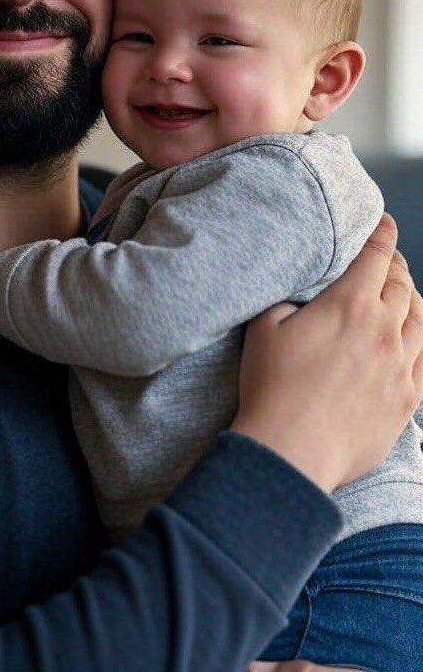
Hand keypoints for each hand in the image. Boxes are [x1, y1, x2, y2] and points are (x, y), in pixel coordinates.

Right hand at [231, 214, 422, 491]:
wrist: (291, 448)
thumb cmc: (271, 386)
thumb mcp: (264, 328)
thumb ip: (287, 302)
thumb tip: (300, 299)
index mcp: (350, 304)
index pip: (376, 256)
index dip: (381, 234)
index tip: (385, 223)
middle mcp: (384, 329)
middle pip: (402, 285)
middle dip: (395, 267)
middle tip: (386, 262)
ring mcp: (401, 366)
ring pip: (422, 320)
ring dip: (413, 302)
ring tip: (404, 298)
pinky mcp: (407, 400)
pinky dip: (422, 342)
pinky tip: (414, 342)